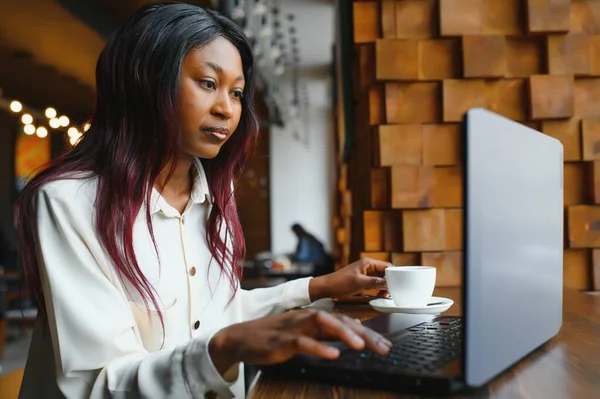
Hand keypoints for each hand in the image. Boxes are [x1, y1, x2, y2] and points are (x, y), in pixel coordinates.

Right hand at [208, 309, 391, 374]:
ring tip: (360, 345)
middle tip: (383, 347)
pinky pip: (302, 342)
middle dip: (364, 333)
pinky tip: (332, 355)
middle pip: (341, 320)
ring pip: (323, 323)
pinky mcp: (282, 339)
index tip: (385, 345)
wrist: (241, 337)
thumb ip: (324, 336)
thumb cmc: (273, 337)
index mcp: (314, 318)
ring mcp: (295, 327)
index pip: (346, 321)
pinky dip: (318, 348)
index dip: (367, 332)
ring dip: (343, 333)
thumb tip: (348, 340)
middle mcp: (308, 318)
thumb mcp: (303, 335)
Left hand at [309, 257, 389, 300]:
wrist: (326, 288)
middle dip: (389, 282)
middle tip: (392, 291)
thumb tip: (389, 283)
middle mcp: (367, 266)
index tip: (398, 284)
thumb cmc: (340, 283)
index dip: (393, 274)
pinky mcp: (362, 280)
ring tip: (385, 295)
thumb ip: (375, 283)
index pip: (386, 265)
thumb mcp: (359, 283)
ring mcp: (364, 273)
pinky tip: (379, 295)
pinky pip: (374, 284)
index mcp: (367, 263)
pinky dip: (378, 289)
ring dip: (384, 286)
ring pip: (380, 279)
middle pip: (384, 272)